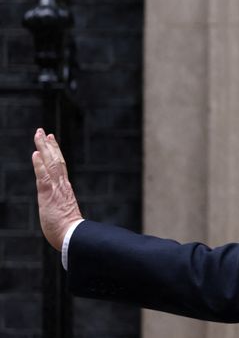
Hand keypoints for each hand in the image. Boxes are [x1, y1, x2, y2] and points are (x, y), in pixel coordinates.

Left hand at [31, 128, 82, 249]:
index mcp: (65, 188)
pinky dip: (39, 164)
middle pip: (55, 160)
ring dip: (44, 148)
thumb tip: (63, 208)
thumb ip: (62, 206)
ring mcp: (56, 188)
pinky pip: (43, 176)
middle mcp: (62, 184)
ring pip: (50, 163)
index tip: (51, 139)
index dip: (55, 152)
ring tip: (39, 135)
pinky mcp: (48, 194)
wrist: (72, 236)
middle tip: (43, 131)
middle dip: (49, 145)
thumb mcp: (65, 213)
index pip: (59, 166)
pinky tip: (36, 154)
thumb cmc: (68, 230)